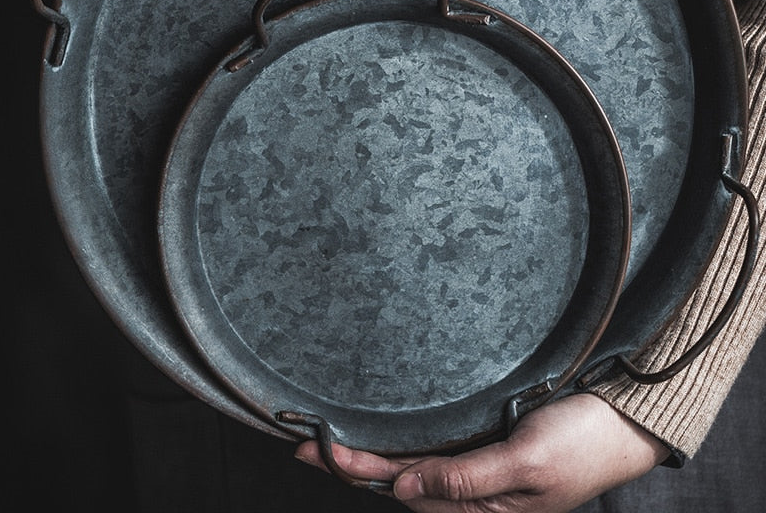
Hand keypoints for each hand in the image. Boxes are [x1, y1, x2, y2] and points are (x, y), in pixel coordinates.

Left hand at [294, 393, 669, 512]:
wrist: (624, 423)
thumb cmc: (582, 444)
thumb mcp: (528, 465)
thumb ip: (467, 480)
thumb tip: (407, 488)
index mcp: (480, 507)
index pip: (405, 489)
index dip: (359, 471)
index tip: (320, 452)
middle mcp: (472, 489)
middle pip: (400, 478)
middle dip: (353, 462)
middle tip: (304, 443)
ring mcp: (478, 464)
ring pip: (414, 462)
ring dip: (373, 450)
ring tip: (331, 438)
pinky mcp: (487, 441)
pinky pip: (437, 444)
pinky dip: (405, 438)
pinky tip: (386, 429)